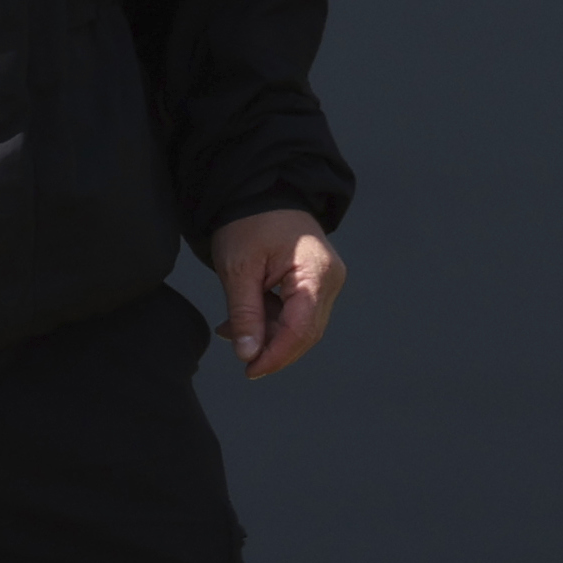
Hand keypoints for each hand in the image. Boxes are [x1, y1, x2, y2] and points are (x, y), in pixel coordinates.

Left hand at [209, 208, 346, 378]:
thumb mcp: (239, 269)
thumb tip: (249, 354)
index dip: (276, 356)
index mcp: (316, 273)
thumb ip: (245, 314)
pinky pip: (297, 313)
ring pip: (300, 326)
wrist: (260, 191)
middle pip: (305, 332)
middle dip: (272, 349)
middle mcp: (330, 280)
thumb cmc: (249, 222)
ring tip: (233, 331)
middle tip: (242, 359)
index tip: (250, 370)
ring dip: (268, 335)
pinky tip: (243, 322)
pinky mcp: (315, 282)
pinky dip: (270, 321)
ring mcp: (326, 281)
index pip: (301, 329)